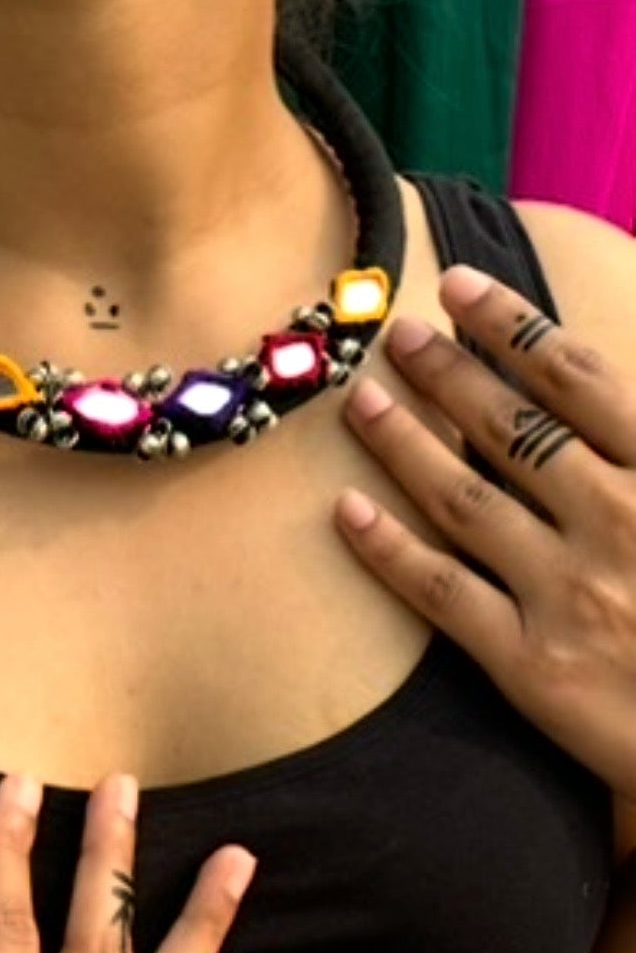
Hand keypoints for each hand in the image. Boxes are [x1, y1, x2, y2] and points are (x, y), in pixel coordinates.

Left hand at [337, 264, 635, 799]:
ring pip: (464, 498)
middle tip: (399, 334)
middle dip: (448, 373)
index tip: (463, 288)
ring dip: (404, 442)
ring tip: (361, 401)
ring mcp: (569, 594)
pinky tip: (345, 510)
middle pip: (512, 429)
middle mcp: (618, 521)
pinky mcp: (530, 664)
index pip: (580, 380)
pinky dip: (386, 547)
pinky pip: (441, 592)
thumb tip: (597, 395)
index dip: (513, 327)